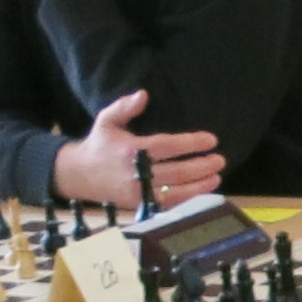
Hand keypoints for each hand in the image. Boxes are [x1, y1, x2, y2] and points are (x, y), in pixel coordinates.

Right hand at [52, 88, 221, 210]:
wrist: (81, 176)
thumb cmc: (100, 144)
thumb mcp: (107, 120)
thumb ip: (125, 106)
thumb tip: (144, 94)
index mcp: (131, 150)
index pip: (167, 146)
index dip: (191, 144)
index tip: (211, 140)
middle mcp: (136, 174)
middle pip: (176, 171)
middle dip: (201, 166)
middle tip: (220, 160)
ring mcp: (139, 193)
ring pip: (175, 192)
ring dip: (199, 186)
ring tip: (217, 177)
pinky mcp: (140, 206)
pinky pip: (168, 206)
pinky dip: (187, 200)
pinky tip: (202, 192)